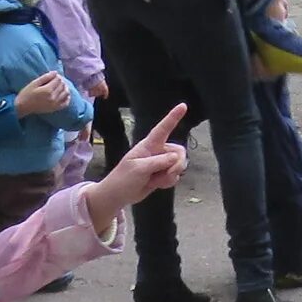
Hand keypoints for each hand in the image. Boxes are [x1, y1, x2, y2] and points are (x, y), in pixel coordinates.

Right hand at [14, 74, 72, 118]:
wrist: (22, 107)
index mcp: (48, 90)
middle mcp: (53, 97)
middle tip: (55, 80)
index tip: (53, 76)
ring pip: (66, 93)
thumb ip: (45, 77)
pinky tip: (64, 94)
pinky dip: (67, 97)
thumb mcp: (34, 83)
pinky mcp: (55, 109)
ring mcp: (55, 104)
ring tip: (59, 86)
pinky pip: (66, 103)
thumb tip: (55, 72)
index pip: (58, 79)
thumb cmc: (26, 94)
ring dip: (65, 87)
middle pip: (63, 85)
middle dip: (60, 81)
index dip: (56, 76)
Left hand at [84, 105, 188, 236]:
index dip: (173, 117)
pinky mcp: (162, 174)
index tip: (183, 105)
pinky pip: (175, 175)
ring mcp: (160, 163)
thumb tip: (176, 157)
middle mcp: (157, 151)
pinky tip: (157, 185)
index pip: (163, 129)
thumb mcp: (138, 169)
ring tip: (156, 181)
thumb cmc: (123, 179)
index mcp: (149, 145)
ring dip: (170, 175)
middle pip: (179, 152)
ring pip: (179, 164)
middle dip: (176, 165)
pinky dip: (169, 182)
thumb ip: (158, 162)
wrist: (117, 196)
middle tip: (166, 174)